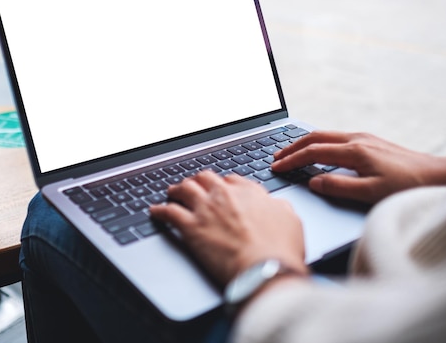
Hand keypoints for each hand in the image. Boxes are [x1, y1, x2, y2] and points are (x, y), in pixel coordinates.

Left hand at [149, 171, 307, 286]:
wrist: (264, 268)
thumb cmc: (280, 249)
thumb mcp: (290, 220)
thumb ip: (278, 208)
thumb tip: (275, 206)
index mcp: (249, 192)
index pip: (231, 180)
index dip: (223, 184)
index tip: (220, 189)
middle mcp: (225, 195)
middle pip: (204, 178)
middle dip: (198, 181)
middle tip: (194, 187)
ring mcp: (205, 209)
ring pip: (184, 189)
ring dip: (177, 190)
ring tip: (173, 193)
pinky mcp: (190, 227)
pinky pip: (168, 212)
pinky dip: (159, 210)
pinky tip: (155, 212)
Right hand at [271, 131, 445, 204]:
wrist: (438, 175)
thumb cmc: (407, 186)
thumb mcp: (371, 193)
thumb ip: (339, 187)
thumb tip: (313, 182)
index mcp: (354, 150)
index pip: (312, 152)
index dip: (291, 160)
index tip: (276, 167)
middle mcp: (357, 139)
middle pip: (315, 137)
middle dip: (292, 146)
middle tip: (275, 156)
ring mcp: (365, 138)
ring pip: (325, 135)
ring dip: (304, 143)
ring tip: (290, 153)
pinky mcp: (371, 141)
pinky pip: (336, 138)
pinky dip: (318, 143)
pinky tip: (317, 151)